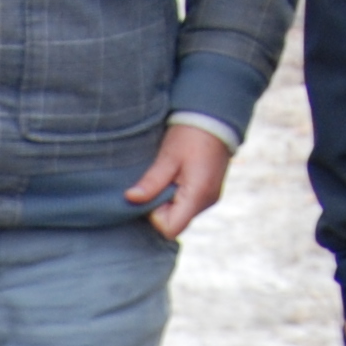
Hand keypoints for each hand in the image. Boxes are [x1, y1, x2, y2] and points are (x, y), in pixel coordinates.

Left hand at [123, 122, 232, 240]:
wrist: (215, 117)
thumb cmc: (190, 134)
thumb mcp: (168, 157)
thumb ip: (151, 182)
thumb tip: (130, 198)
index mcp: (198, 195)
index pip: (170, 228)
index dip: (155, 215)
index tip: (153, 192)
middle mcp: (207, 202)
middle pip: (175, 222)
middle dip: (160, 206)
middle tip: (159, 180)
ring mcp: (210, 198)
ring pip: (180, 213)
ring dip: (168, 199)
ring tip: (169, 174)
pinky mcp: (209, 192)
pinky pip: (187, 204)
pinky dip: (177, 194)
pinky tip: (176, 175)